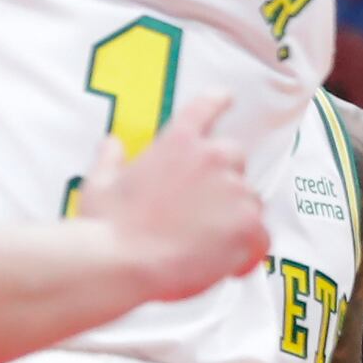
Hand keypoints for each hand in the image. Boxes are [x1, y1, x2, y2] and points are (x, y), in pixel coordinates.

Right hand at [77, 94, 268, 300]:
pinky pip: (262, 237)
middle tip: (205, 209)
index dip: (219, 101)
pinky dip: (249, 252)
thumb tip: (111, 144)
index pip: (206, 107)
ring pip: (251, 200)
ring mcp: (232, 190)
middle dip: (225, 179)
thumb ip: (110, 160)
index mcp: (177, 141)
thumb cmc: (108, 226)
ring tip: (212, 245)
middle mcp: (210, 157)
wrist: (123, 262)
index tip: (227, 97)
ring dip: (238, 217)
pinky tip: (229, 266)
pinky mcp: (247, 226)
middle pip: (235, 158)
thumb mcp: (100, 183)